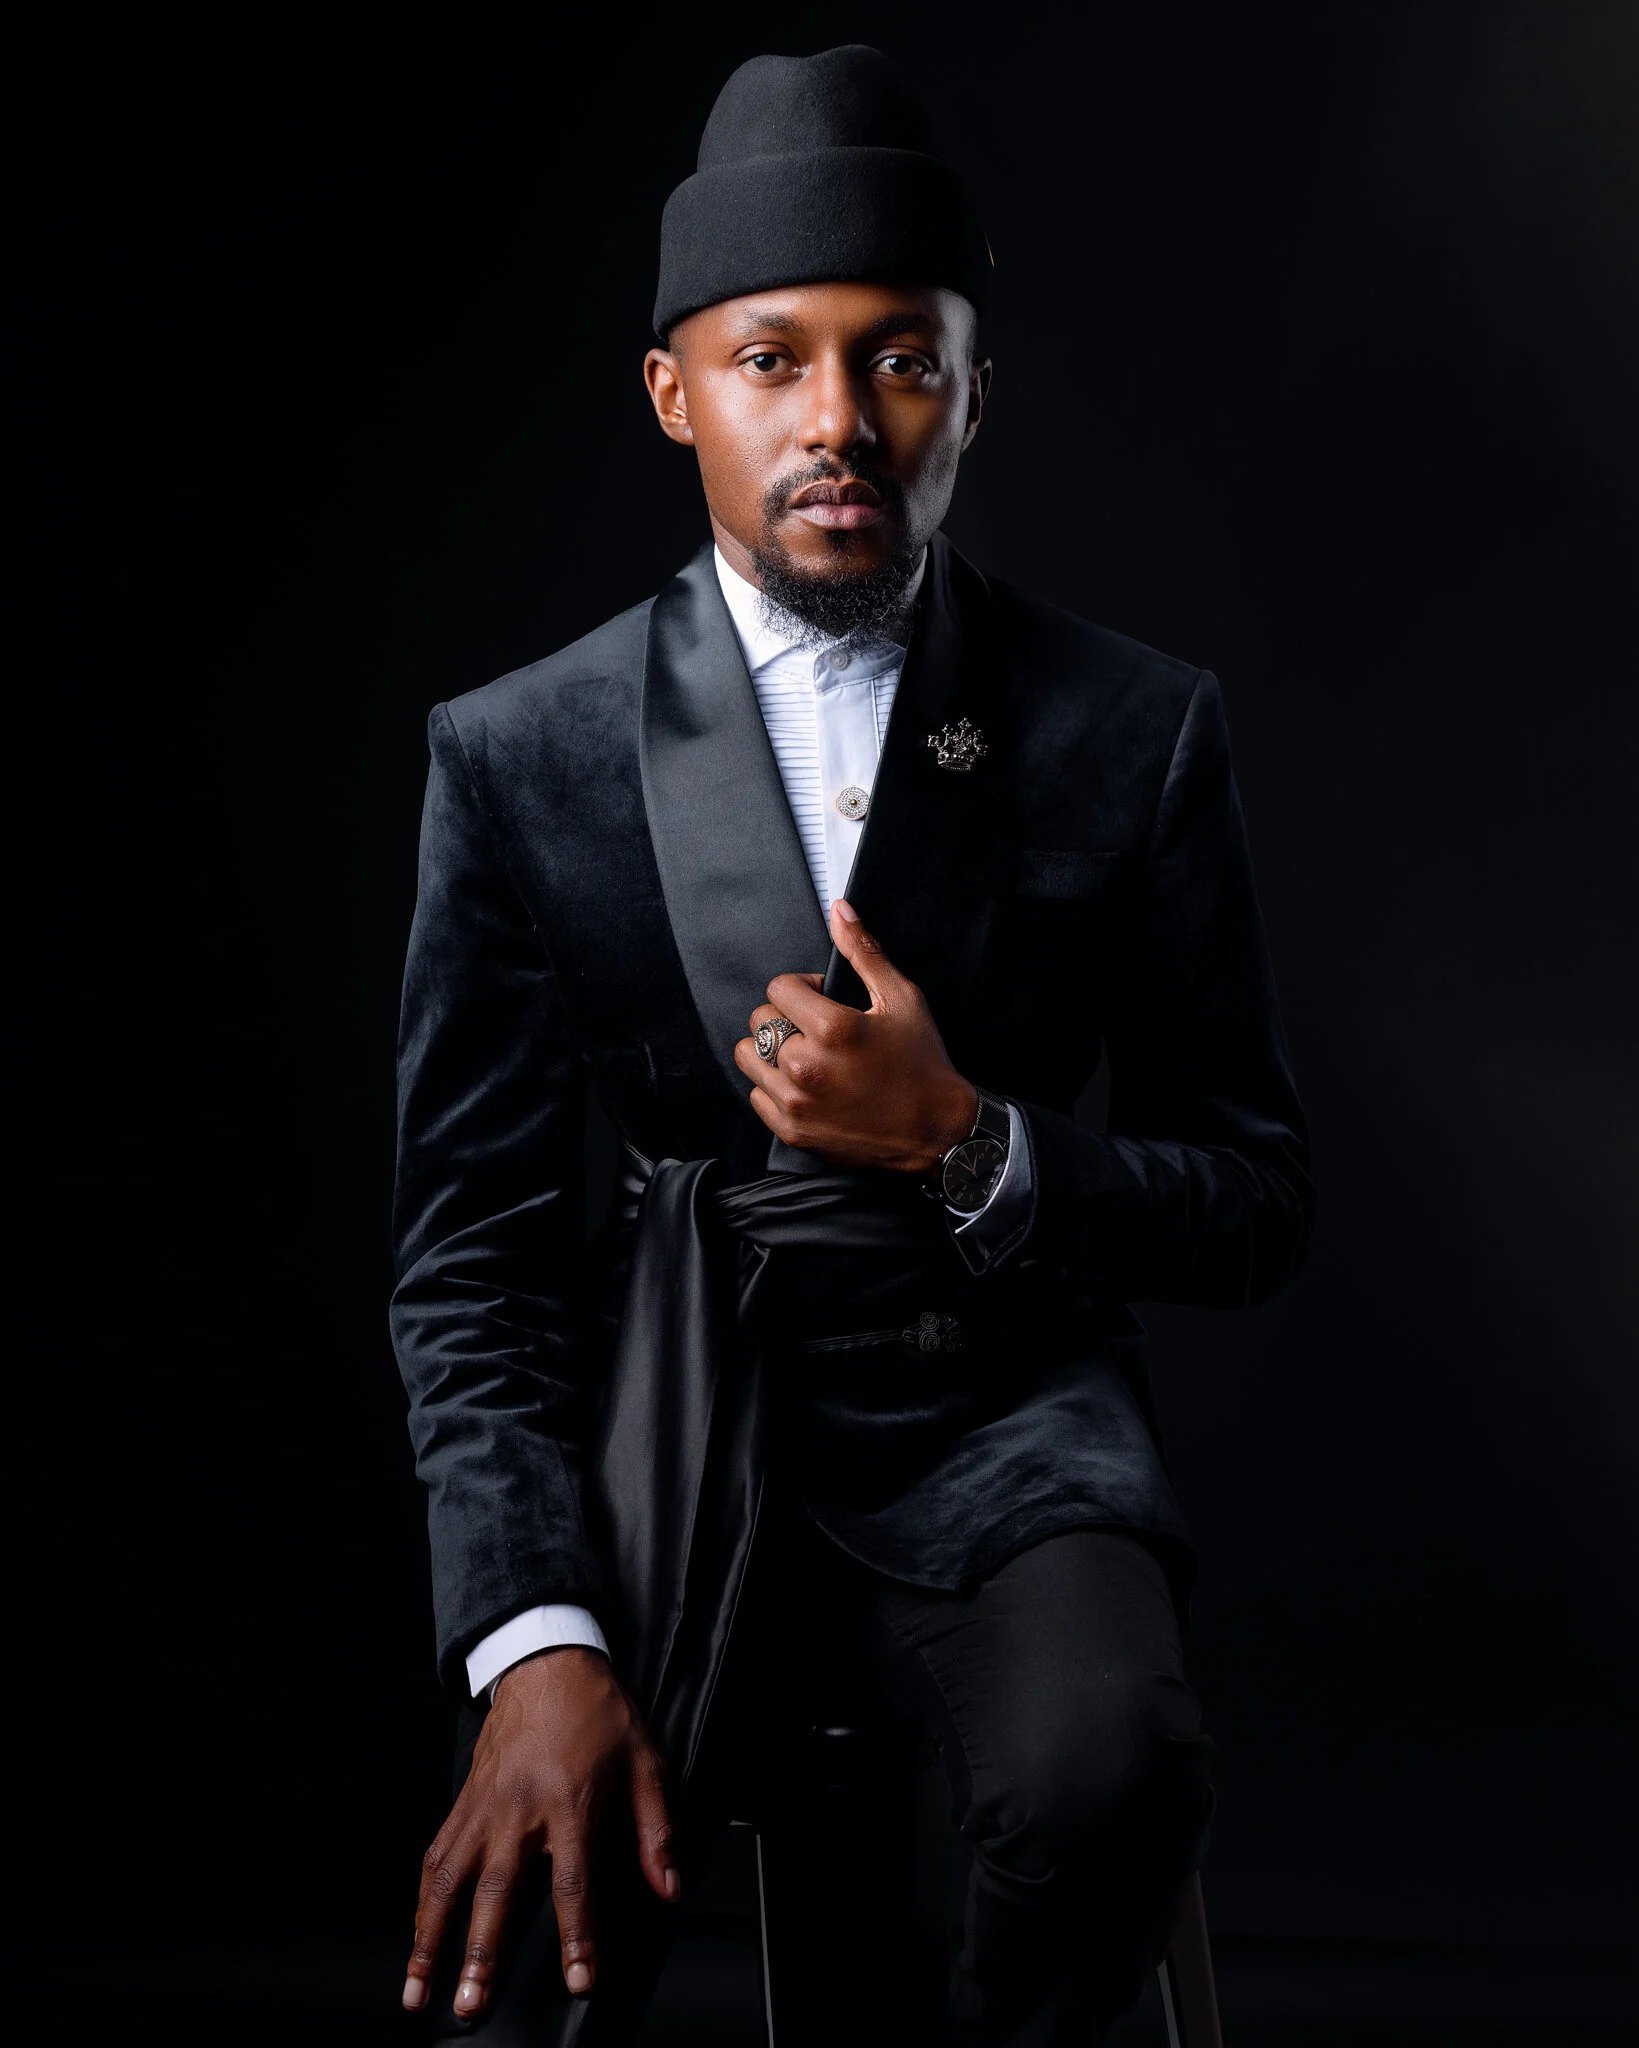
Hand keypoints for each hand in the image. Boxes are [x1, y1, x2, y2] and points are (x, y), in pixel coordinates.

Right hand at [402, 1647, 676, 2019]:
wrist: (547, 1662)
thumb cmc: (598, 1713)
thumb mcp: (644, 1762)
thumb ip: (656, 1830)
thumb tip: (668, 1887)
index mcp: (571, 1802)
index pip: (574, 1883)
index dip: (578, 1936)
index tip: (579, 1980)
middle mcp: (520, 1810)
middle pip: (497, 1892)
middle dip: (481, 1953)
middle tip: (471, 2003)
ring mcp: (485, 1807)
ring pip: (449, 1880)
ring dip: (430, 1937)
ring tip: (418, 1986)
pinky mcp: (463, 1800)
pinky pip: (436, 1855)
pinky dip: (422, 1899)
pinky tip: (417, 1933)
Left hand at [734, 899, 977, 1174]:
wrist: (936, 1131)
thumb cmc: (922, 1064)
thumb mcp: (902, 998)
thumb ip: (864, 951)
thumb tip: (840, 912)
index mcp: (832, 1028)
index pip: (779, 987)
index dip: (802, 987)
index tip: (823, 1000)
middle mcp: (807, 1066)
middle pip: (760, 1020)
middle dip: (786, 1016)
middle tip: (818, 1029)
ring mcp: (797, 1102)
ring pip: (748, 1057)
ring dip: (771, 1050)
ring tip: (805, 1054)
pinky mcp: (793, 1130)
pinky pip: (756, 1096)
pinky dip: (773, 1087)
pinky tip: (806, 1084)